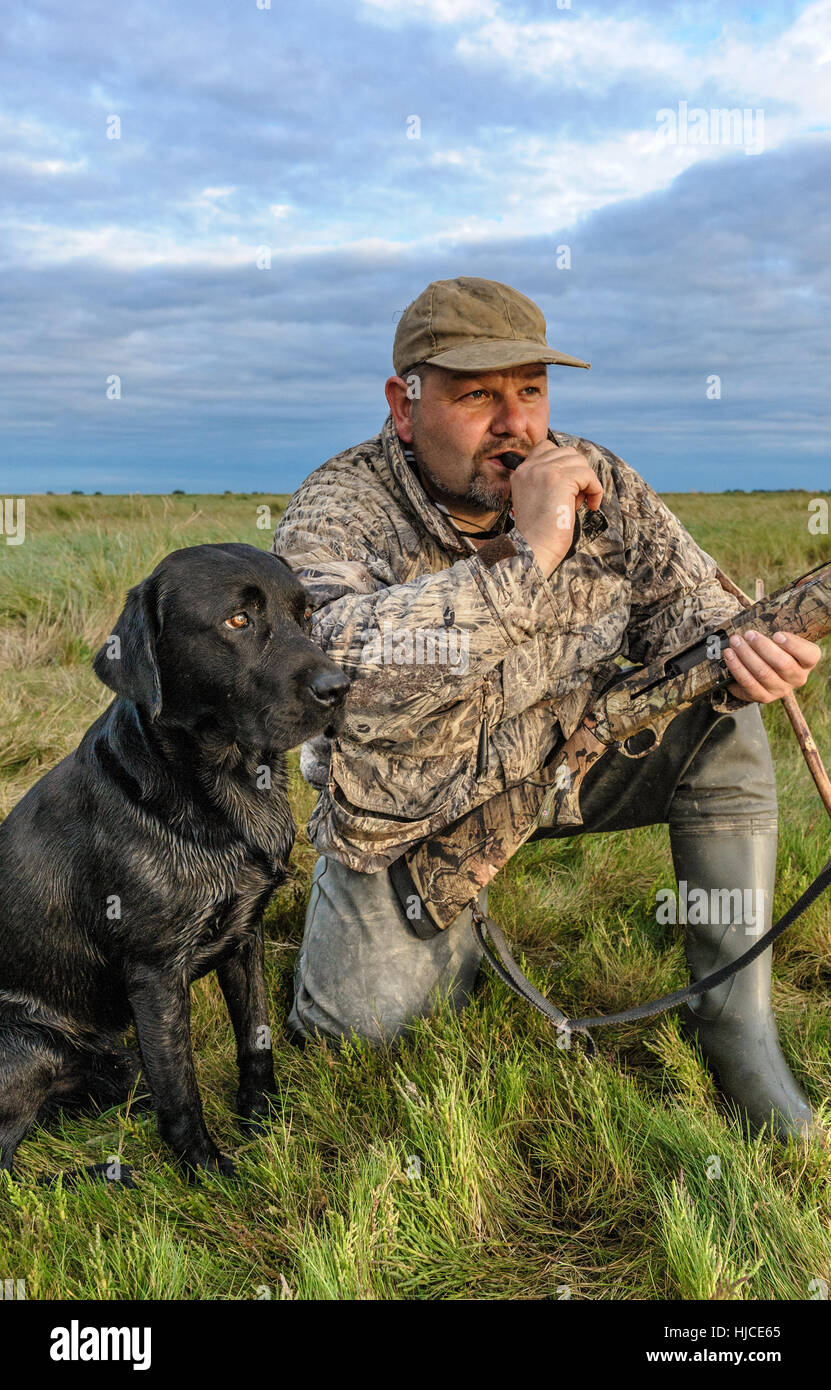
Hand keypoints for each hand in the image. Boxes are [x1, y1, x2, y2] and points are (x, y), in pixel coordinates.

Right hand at [510, 442, 603, 577]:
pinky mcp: (559, 478)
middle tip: (575, 497)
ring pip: (579, 461)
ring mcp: (543, 470)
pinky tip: (590, 506)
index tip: (568, 486)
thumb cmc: (539, 532)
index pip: (547, 447)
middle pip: (567, 452)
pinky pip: (588, 475)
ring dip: (586, 482)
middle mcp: (529, 467)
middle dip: (577, 473)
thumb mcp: (537, 498)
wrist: (533, 548)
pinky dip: (595, 490)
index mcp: (521, 472)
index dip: (563, 463)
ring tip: (580, 502)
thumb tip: (578, 471)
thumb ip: (549, 480)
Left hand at [723, 629, 821, 702]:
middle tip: (748, 633)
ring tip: (735, 641)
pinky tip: (729, 655)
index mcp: (807, 661)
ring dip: (746, 654)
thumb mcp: (779, 639)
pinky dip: (736, 667)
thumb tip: (756, 619)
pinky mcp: (763, 697)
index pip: (809, 654)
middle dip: (762, 646)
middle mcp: (797, 677)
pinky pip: (748, 683)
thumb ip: (775, 632)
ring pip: (762, 672)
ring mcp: (780, 689)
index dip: (793, 645)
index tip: (777, 634)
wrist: (761, 673)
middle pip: (782, 663)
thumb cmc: (772, 648)